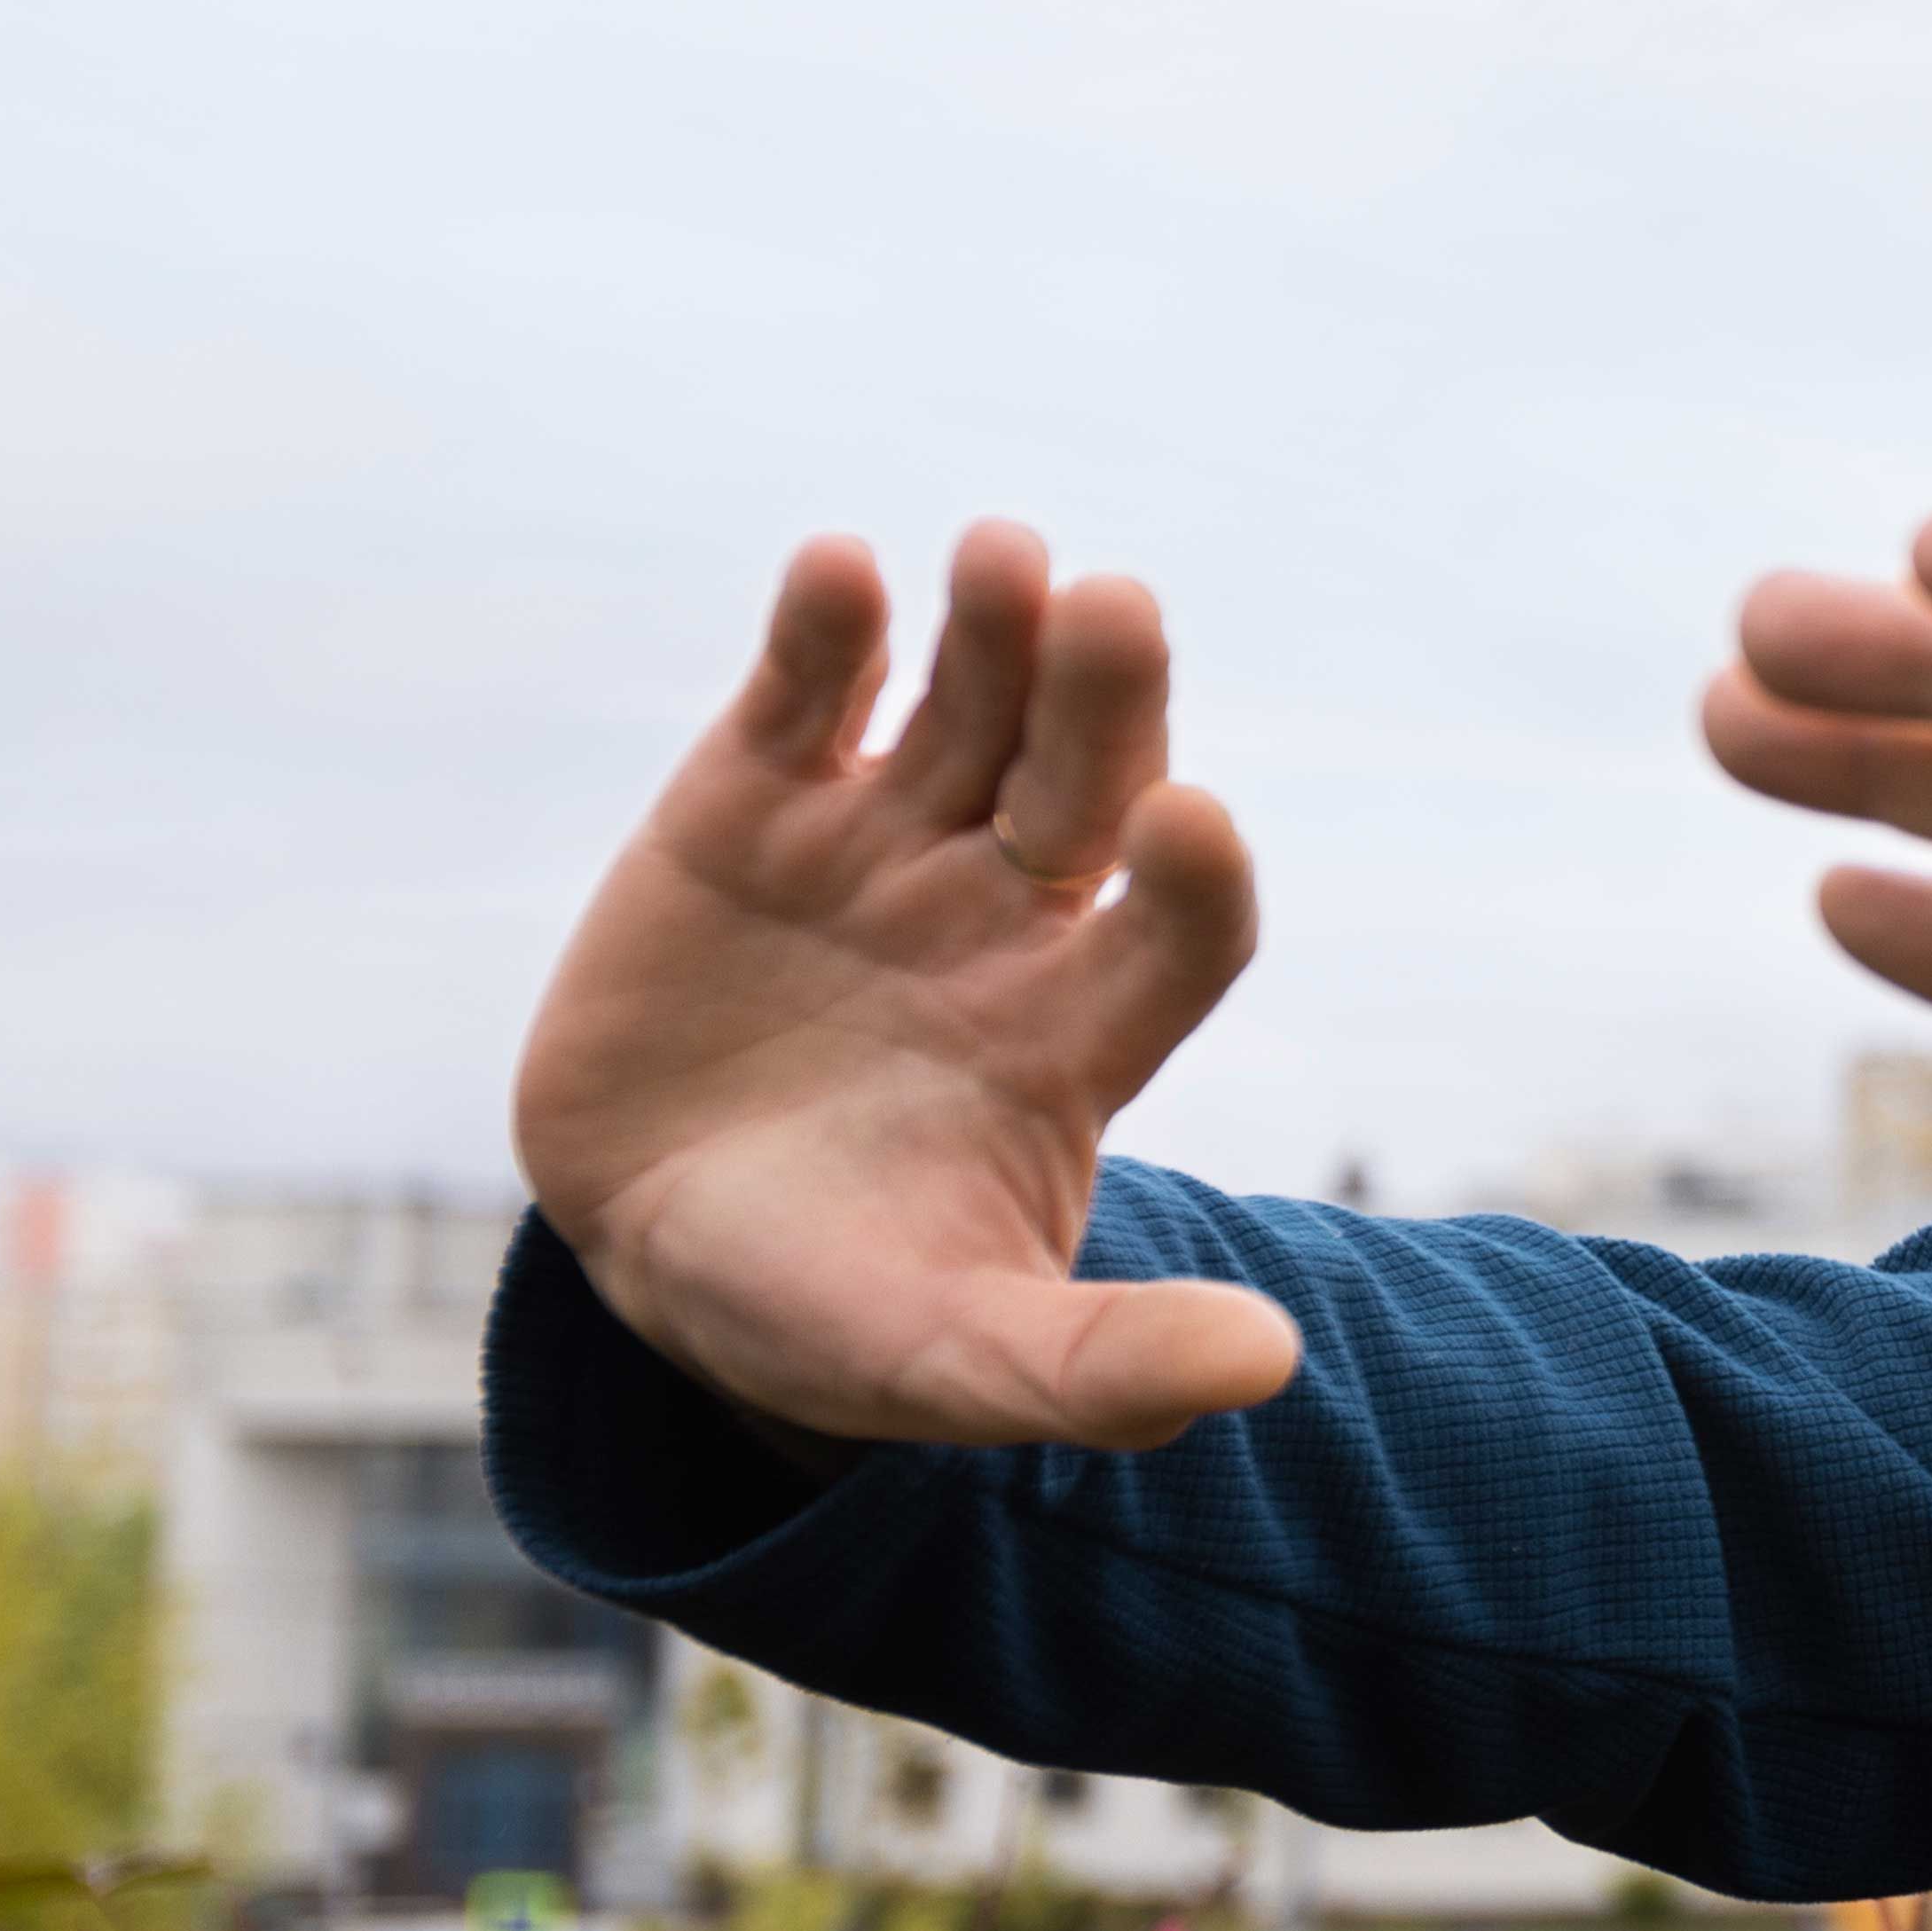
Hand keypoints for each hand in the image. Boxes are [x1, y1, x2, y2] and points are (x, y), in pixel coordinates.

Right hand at [511, 525, 1297, 1451]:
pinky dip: (825, 630)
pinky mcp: (752, 803)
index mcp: (1080, 1031)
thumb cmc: (831, 1310)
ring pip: (968, 711)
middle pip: (1087, 783)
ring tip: (1005, 558)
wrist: (655, 1247)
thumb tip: (1276, 1368)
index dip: (1196, 880)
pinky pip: (809, 695)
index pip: (1182, 931)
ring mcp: (883, 845)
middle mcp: (1007, 913)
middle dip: (1106, 700)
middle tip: (1114, 609)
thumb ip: (1100, 1372)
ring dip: (992, 630)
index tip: (1191, 823)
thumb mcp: (957, 1364)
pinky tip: (841, 572)